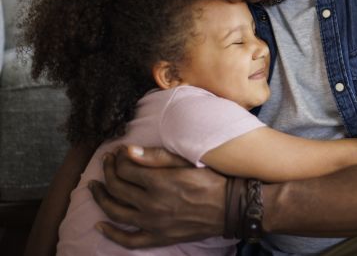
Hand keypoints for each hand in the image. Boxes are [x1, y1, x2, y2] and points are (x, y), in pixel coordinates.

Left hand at [89, 145, 226, 248]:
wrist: (229, 207)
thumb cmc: (211, 180)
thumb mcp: (186, 162)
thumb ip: (157, 157)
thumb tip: (129, 150)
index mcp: (159, 182)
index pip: (126, 169)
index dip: (118, 158)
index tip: (118, 152)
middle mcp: (151, 204)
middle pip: (117, 187)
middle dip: (108, 171)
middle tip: (106, 162)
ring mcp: (153, 224)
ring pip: (116, 212)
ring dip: (101, 198)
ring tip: (93, 187)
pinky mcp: (158, 237)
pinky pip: (128, 240)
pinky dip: (111, 234)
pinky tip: (100, 225)